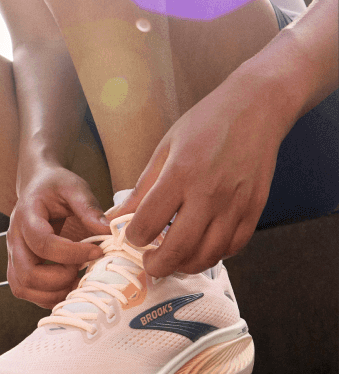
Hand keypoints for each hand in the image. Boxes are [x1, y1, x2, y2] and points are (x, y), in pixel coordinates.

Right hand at [8, 164, 109, 307]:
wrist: (37, 186)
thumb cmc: (56, 186)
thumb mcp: (75, 187)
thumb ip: (89, 207)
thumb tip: (109, 232)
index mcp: (26, 215)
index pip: (43, 243)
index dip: (72, 253)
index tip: (97, 251)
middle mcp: (14, 238)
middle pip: (27, 273)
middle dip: (60, 278)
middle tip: (81, 269)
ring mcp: (13, 255)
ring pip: (22, 287)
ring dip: (52, 292)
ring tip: (76, 279)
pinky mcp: (18, 266)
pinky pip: (25, 291)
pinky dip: (47, 296)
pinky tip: (68, 285)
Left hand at [110, 75, 287, 276]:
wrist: (256, 108)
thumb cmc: (206, 123)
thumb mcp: (166, 148)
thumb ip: (142, 187)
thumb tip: (116, 216)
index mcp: (180, 174)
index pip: (147, 223)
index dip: (133, 238)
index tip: (132, 237)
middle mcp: (209, 193)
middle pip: (178, 249)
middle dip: (157, 265)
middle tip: (149, 264)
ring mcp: (235, 204)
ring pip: (207, 255)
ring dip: (185, 265)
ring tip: (173, 259)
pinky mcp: (254, 209)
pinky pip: (233, 246)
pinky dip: (215, 255)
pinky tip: (201, 248)